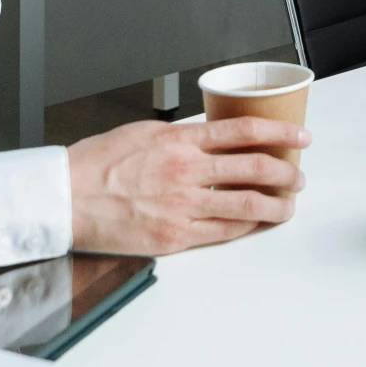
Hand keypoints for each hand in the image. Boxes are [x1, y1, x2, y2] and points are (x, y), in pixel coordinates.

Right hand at [67, 116, 307, 254]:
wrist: (64, 198)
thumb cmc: (97, 164)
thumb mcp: (145, 133)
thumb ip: (183, 135)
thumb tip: (212, 135)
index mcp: (180, 140)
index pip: (245, 130)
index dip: (281, 131)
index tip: (301, 135)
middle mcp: (187, 170)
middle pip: (255, 167)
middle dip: (287, 172)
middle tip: (299, 175)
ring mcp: (182, 206)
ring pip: (246, 205)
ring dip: (276, 205)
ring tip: (289, 205)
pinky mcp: (174, 236)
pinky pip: (223, 232)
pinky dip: (246, 227)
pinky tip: (257, 224)